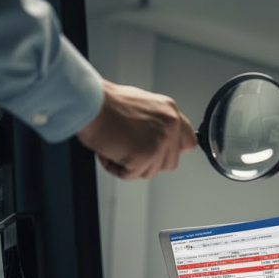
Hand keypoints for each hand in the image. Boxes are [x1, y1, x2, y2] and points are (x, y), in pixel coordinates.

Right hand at [77, 80, 196, 179]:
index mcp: (169, 111)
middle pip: (170, 162)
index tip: (160, 152)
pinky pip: (132, 174)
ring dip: (130, 165)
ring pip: (151, 171)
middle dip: (149, 161)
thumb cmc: (105, 102)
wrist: (90, 102)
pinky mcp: (146, 155)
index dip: (171, 150)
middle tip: (129, 150)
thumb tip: (153, 138)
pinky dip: (117, 168)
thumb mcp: (140, 105)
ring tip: (115, 147)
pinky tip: (109, 152)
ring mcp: (160, 141)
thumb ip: (155, 123)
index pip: (187, 141)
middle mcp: (170, 125)